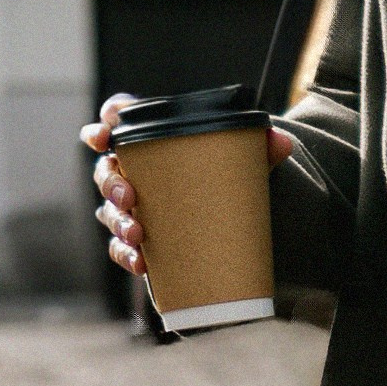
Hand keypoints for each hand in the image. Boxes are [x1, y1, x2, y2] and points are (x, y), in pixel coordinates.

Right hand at [84, 92, 291, 280]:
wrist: (236, 212)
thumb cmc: (227, 173)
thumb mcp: (246, 159)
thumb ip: (261, 147)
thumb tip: (282, 142)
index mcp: (151, 139)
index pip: (116, 122)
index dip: (104, 126)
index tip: (106, 135)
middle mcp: (133, 170)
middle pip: (107, 171)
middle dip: (111, 184)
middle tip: (129, 197)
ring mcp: (131, 206)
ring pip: (109, 211)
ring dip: (118, 222)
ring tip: (137, 234)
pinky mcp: (140, 239)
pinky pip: (121, 247)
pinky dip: (126, 255)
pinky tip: (141, 263)